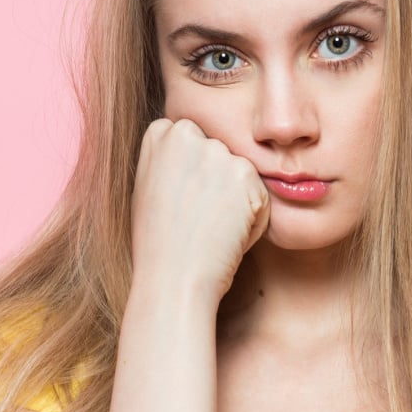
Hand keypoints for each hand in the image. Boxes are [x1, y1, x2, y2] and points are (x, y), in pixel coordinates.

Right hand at [129, 117, 270, 298]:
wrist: (174, 278)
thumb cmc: (159, 244)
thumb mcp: (151, 188)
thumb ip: (173, 160)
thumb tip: (196, 151)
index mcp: (159, 133)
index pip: (194, 139)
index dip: (194, 175)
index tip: (182, 202)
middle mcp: (186, 133)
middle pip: (221, 153)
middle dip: (218, 184)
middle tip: (197, 218)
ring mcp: (216, 152)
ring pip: (242, 174)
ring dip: (237, 201)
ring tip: (210, 229)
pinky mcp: (244, 174)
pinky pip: (260, 195)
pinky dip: (253, 220)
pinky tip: (227, 236)